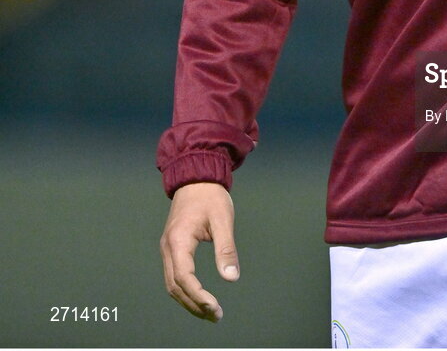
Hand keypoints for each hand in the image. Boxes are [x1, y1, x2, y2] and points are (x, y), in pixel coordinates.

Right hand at [160, 181, 239, 320]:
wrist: (196, 178)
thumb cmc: (211, 197)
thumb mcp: (223, 220)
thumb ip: (226, 249)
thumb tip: (231, 277)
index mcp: (178, 241)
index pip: (184, 278)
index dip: (198, 297)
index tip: (214, 308)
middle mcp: (167, 248)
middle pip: (175, 287)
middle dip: (194, 305)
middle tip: (215, 316)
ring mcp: (167, 249)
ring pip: (172, 285)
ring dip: (189, 301)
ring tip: (209, 312)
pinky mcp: (171, 248)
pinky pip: (174, 276)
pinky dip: (185, 290)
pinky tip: (199, 297)